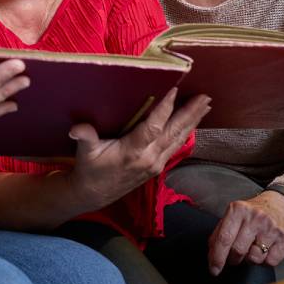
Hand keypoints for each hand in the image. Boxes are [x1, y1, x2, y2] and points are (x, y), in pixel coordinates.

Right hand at [65, 89, 210, 211]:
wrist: (93, 194)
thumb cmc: (89, 169)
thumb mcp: (85, 153)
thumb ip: (85, 138)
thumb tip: (77, 128)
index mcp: (133, 152)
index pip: (153, 127)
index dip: (164, 109)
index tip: (175, 90)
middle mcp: (149, 158)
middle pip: (174, 132)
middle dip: (190, 113)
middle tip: (205, 97)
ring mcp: (156, 163)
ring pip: (178, 139)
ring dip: (193, 121)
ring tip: (206, 105)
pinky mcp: (157, 166)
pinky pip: (175, 146)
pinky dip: (186, 132)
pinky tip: (193, 122)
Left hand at [208, 190, 283, 273]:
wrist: (278, 204)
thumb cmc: (252, 213)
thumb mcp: (233, 215)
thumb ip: (219, 233)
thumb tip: (212, 254)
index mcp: (238, 210)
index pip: (224, 238)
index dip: (217, 257)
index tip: (214, 269)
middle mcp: (255, 217)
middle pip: (238, 250)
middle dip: (234, 258)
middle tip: (235, 255)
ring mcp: (271, 227)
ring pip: (255, 258)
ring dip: (250, 259)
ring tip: (252, 247)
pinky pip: (270, 262)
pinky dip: (265, 261)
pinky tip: (265, 249)